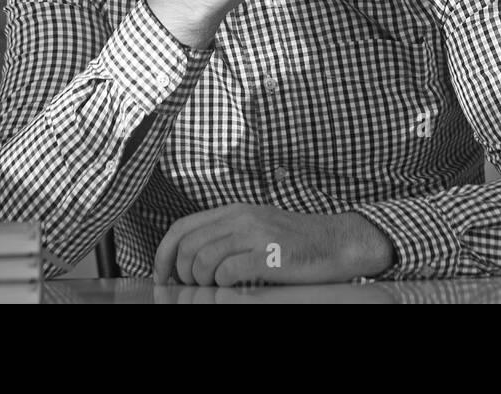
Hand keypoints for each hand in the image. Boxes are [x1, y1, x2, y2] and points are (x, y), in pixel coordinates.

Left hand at [153, 204, 394, 286]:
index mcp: (235, 211)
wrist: (336, 243)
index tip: (163, 277)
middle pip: (189, 247)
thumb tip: (188, 260)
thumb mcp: (256, 228)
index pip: (182, 227)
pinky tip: (236, 288)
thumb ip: (225, 236)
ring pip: (203, 260)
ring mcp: (257, 235)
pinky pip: (228, 273)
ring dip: (203, 282)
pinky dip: (223, 286)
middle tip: (197, 287)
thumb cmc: (295, 242)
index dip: (164, 254)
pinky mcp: (270, 255)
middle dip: (184, 274)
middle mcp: (242, 218)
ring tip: (217, 288)